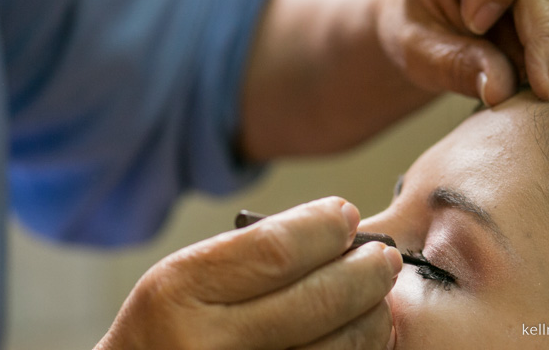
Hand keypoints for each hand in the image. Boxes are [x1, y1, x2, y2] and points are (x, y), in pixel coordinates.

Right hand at [95, 198, 400, 349]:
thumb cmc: (164, 329)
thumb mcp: (182, 281)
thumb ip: (245, 259)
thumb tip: (332, 235)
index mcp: (180, 292)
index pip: (274, 251)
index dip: (321, 229)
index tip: (345, 213)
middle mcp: (207, 344)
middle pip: (315, 300)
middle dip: (363, 272)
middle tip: (383, 256)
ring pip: (335, 348)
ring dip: (371, 317)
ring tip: (378, 295)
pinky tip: (361, 334)